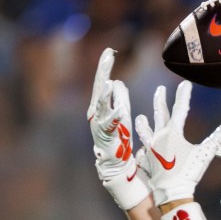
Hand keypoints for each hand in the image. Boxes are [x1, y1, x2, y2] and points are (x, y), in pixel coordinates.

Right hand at [87, 48, 147, 209]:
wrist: (117, 169)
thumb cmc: (120, 142)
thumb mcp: (122, 117)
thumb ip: (120, 100)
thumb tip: (117, 82)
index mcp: (103, 109)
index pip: (104, 84)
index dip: (106, 68)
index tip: (110, 51)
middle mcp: (98, 116)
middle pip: (100, 90)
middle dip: (103, 72)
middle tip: (108, 55)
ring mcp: (100, 128)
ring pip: (101, 107)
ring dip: (105, 94)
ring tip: (109, 81)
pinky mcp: (107, 141)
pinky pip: (111, 128)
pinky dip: (115, 118)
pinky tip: (120, 110)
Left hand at [134, 81, 220, 205]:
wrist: (171, 192)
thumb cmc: (188, 173)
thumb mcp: (205, 154)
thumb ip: (216, 140)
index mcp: (172, 133)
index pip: (180, 109)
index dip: (183, 95)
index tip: (185, 83)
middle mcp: (158, 137)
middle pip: (159, 114)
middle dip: (161, 100)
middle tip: (160, 89)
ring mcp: (151, 149)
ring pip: (145, 131)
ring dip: (143, 123)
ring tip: (140, 117)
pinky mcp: (147, 161)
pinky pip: (142, 150)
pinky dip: (141, 146)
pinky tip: (140, 148)